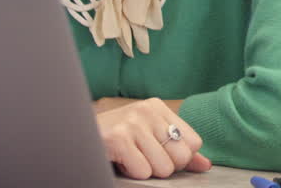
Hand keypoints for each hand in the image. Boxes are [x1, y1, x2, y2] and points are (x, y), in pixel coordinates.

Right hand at [95, 97, 211, 178]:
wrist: (75, 134)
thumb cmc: (115, 138)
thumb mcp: (149, 136)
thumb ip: (179, 149)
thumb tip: (205, 165)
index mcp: (158, 107)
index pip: (194, 142)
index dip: (179, 156)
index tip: (158, 153)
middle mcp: (147, 111)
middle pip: (181, 157)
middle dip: (164, 166)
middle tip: (142, 157)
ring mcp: (132, 123)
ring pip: (163, 168)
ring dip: (146, 170)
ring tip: (129, 157)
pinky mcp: (118, 139)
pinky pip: (143, 171)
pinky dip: (132, 173)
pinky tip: (120, 160)